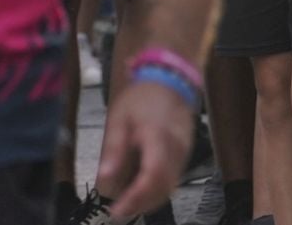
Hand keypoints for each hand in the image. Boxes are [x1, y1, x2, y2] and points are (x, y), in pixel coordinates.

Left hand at [99, 77, 196, 218]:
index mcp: (157, 136)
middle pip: (164, 187)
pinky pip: (174, 179)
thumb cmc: (141, 98)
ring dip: (149, 201)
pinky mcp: (186, 154)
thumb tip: (105, 178)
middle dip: (141, 204)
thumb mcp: (118, 118)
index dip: (136, 197)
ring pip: (171, 187)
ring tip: (127, 204)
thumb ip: (113, 149)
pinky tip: (141, 191)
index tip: (116, 209)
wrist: (170, 80)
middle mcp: (176, 147)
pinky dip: (158, 191)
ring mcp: (184, 152)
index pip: (153, 174)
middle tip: (117, 211)